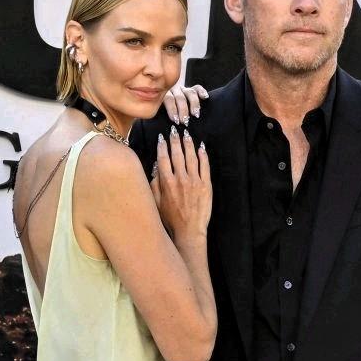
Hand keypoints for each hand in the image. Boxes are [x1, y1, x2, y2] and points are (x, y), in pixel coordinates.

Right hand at [150, 126, 211, 243]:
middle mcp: (180, 179)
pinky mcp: (206, 185)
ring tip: (186, 134)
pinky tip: (201, 147)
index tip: (162, 137)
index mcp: (166, 182)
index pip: (163, 158)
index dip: (162, 146)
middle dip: (175, 140)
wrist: (189, 230)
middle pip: (177, 154)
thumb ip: (154, 184)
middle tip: (174, 130)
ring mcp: (195, 181)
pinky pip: (205, 166)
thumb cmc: (170, 218)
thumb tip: (155, 168)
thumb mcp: (155, 202)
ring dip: (188, 144)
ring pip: (191, 157)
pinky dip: (203, 155)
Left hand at [162, 84, 208, 125]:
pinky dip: (201, 92)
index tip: (175, 120)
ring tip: (195, 114)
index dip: (172, 109)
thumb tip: (155, 125)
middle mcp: (173, 90)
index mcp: (162, 94)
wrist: (167, 106)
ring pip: (190, 92)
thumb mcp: (158, 114)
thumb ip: (158, 116)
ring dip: (194, 104)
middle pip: (180, 97)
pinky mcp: (191, 89)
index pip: (168, 99)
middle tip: (185, 121)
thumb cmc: (161, 115)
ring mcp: (183, 89)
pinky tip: (205, 97)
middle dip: (183, 110)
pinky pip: (197, 88)